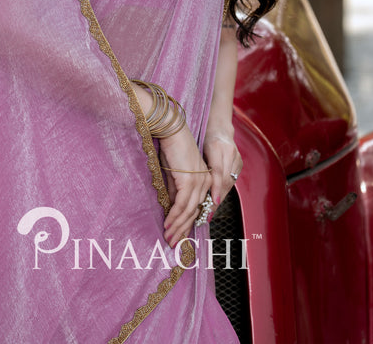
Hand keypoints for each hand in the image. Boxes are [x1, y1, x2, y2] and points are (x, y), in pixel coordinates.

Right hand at [159, 124, 211, 247]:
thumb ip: (175, 190)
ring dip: (178, 226)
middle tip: (174, 243)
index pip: (197, 205)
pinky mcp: (189, 180)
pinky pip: (182, 204)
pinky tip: (167, 224)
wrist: (171, 130)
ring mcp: (198, 182)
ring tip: (169, 238)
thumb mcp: (173, 172)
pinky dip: (174, 216)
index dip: (188, 222)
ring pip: (189, 211)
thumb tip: (172, 207)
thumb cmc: (171, 148)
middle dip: (183, 229)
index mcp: (204, 179)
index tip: (180, 235)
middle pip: (195, 211)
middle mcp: (204, 182)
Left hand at [202, 130, 241, 214]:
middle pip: (224, 179)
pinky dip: (224, 190)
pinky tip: (218, 199)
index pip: (216, 171)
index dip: (215, 188)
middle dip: (217, 197)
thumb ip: (195, 166)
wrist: (219, 128)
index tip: (212, 202)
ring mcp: (236, 156)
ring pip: (230, 181)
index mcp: (215, 146)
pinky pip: (232, 180)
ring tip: (212, 209)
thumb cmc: (202, 139)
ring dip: (221, 196)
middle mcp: (228, 151)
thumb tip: (186, 188)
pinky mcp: (240, 162)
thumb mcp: (196, 149)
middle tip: (208, 212)